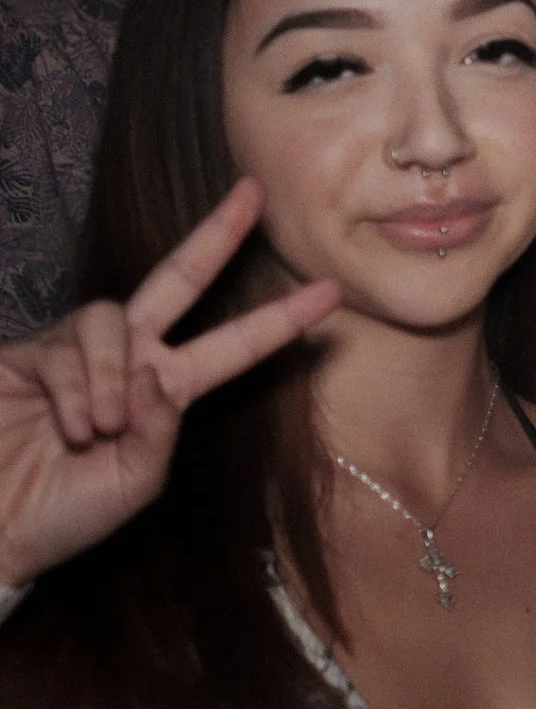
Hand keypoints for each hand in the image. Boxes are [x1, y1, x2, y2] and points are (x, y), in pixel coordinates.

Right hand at [0, 179, 340, 587]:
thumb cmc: (65, 515)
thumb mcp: (134, 483)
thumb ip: (160, 429)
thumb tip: (157, 370)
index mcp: (166, 390)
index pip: (233, 346)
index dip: (278, 320)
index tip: (333, 291)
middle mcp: (128, 358)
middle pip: (177, 280)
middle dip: (215, 236)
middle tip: (254, 193)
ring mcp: (75, 350)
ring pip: (114, 318)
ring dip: (113, 374)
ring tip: (101, 428)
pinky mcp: (25, 354)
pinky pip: (66, 348)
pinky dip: (78, 390)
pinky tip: (76, 426)